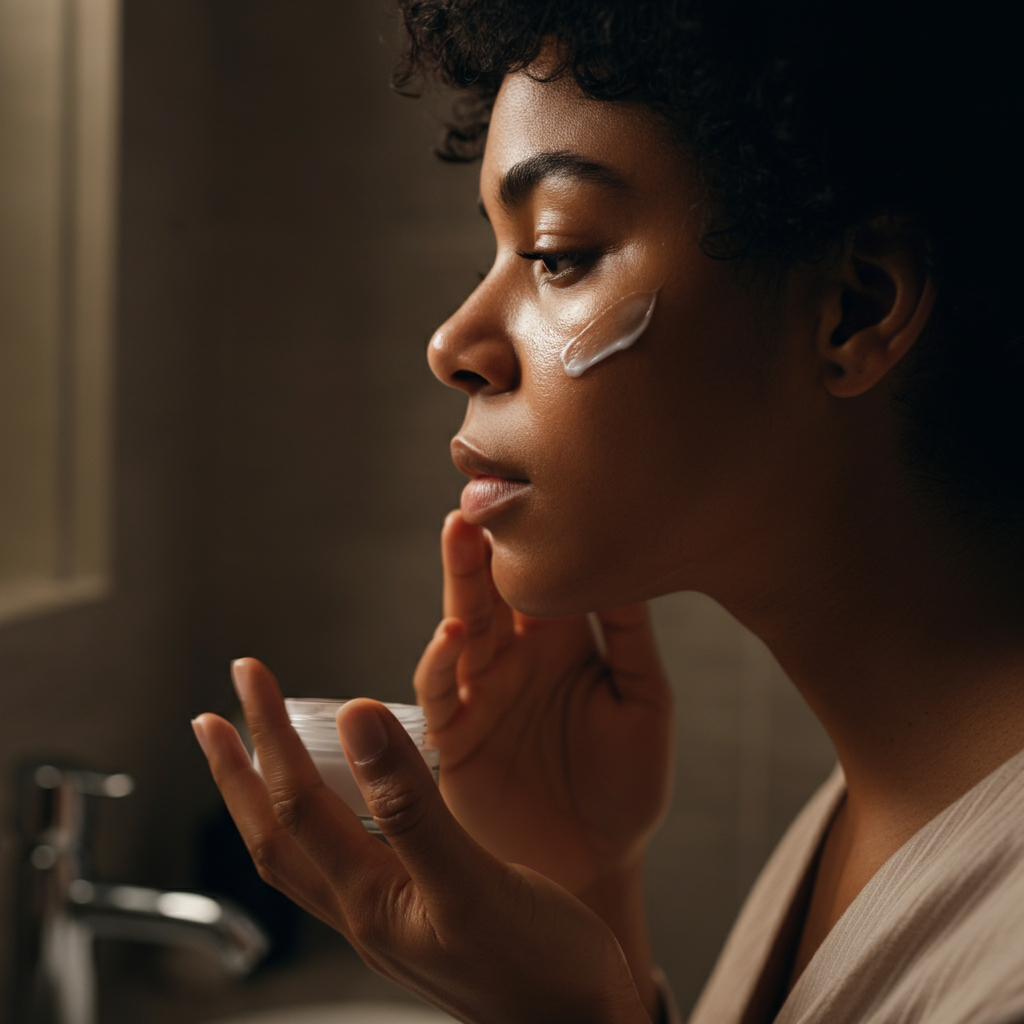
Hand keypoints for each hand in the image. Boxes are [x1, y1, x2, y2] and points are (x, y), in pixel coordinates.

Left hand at [192, 660, 652, 1023]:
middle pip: (274, 838)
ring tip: (254, 756)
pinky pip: (345, 860)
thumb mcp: (471, 883)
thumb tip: (356, 722)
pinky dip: (324, 821)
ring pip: (303, 853)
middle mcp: (366, 913)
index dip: (266, 735)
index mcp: (371, 902)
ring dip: (267, 799)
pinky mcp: (418, 916)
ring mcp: (388, 919)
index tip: (250, 676)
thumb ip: (412, 806)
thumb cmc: (541, 966)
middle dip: (236, 774)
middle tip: (210, 720)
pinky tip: (345, 804)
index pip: (295, 803)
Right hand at [414, 512, 673, 895]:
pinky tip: (454, 632)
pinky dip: (442, 659)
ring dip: (458, 583)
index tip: (532, 488)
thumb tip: (628, 561)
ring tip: (460, 535)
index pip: (540, 577)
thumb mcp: (643, 702)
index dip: (532, 537)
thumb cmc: (625, 785)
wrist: (597, 863)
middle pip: (493, 590)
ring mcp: (480, 692)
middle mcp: (514, 657)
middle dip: (484, 545)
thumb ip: (630, 638)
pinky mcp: (454, 735)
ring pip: (461, 625)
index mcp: (560, 641)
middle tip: (480, 497)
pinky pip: (440, 691)